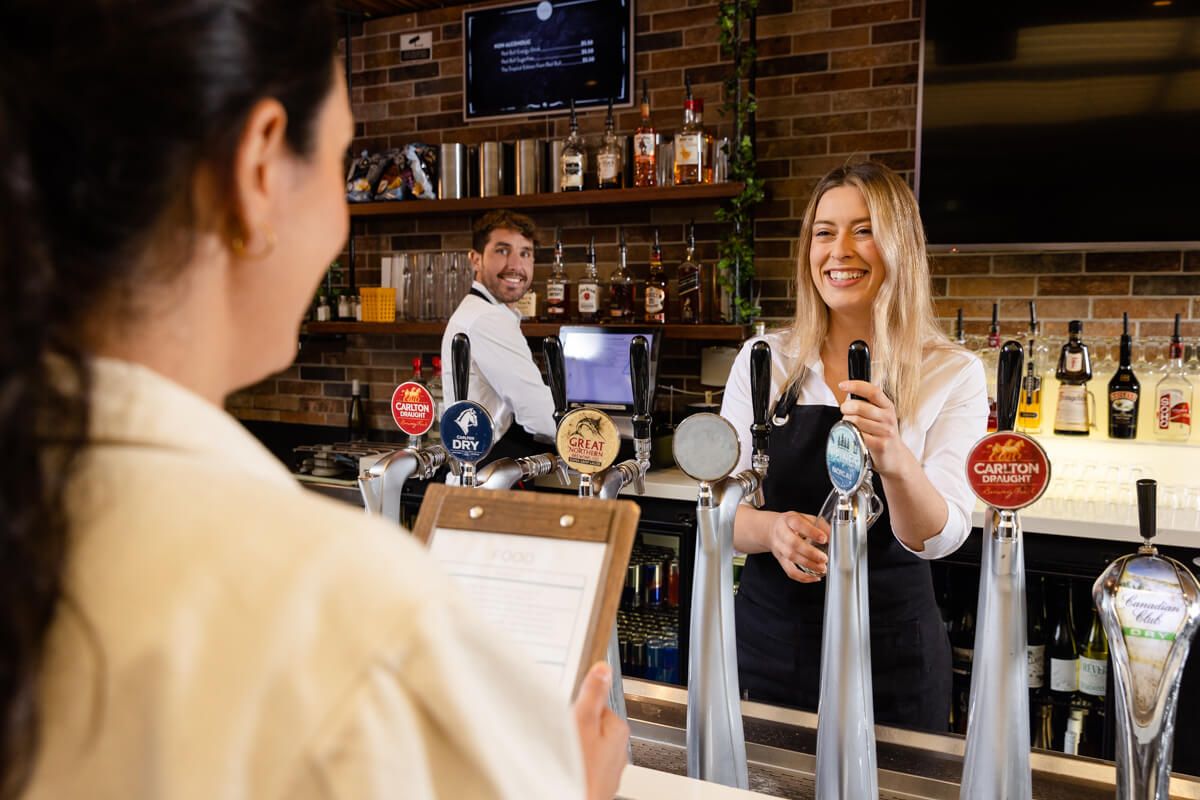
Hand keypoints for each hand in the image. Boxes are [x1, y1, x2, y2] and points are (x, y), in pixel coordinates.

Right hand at [573, 662, 628, 799]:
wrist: (578, 799)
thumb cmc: (580, 770)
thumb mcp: (582, 723)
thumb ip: (592, 694)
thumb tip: (602, 670)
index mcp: (618, 728)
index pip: (596, 705)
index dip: (578, 708)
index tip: (568, 714)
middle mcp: (618, 748)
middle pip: (591, 726)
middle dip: (576, 730)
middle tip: (564, 737)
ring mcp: (608, 767)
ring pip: (587, 747)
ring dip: (575, 748)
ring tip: (565, 754)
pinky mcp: (597, 781)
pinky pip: (584, 765)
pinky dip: (575, 764)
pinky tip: (567, 768)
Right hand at [766, 510, 828, 582]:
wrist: (772, 529)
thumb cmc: (792, 524)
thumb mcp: (805, 518)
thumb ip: (820, 525)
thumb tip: (835, 536)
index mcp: (790, 520)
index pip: (799, 524)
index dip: (811, 532)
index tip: (824, 538)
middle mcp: (782, 533)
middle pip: (793, 544)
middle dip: (810, 553)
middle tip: (824, 558)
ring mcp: (780, 547)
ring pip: (791, 557)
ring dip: (808, 565)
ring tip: (822, 568)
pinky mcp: (781, 560)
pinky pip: (789, 571)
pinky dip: (802, 577)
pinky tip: (814, 577)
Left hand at [838, 380, 914, 477]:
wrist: (895, 457)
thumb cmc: (882, 434)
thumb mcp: (880, 416)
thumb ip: (867, 405)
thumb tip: (847, 396)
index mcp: (888, 407)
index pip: (872, 391)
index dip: (856, 386)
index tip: (842, 385)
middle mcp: (888, 417)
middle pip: (859, 407)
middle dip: (846, 409)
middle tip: (845, 413)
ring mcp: (886, 431)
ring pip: (855, 421)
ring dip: (846, 423)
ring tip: (850, 426)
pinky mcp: (880, 445)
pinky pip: (858, 435)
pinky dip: (851, 435)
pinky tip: (853, 436)